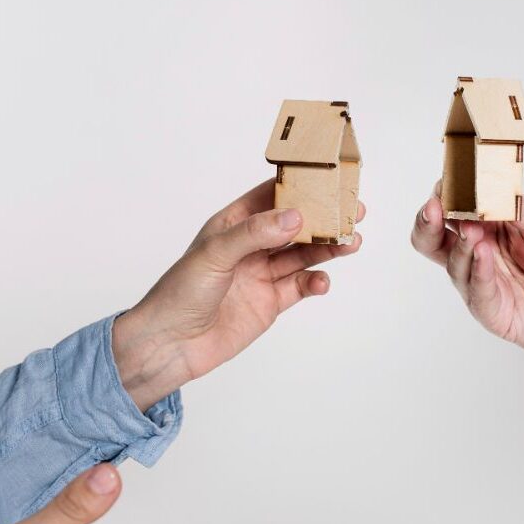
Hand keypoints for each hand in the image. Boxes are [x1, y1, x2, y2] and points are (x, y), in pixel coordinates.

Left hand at [113, 179, 365, 409]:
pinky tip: (322, 281)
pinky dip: (315, 282)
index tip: (329, 179)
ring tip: (351, 242)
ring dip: (327, 248)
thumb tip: (295, 217)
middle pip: (295, 226)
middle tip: (353, 212)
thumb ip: (255, 233)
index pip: (271, 196)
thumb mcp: (214, 254)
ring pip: (303, 255)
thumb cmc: (179, 293)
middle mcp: (250, 246)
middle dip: (324, 218)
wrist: (170, 345)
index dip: (300, 186)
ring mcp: (262, 274)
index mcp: (232, 224)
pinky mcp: (270, 302)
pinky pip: (300, 286)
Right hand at [410, 185, 523, 367]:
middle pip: (435, 240)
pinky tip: (481, 254)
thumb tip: (495, 187)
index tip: (447, 180)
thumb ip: (522, 210)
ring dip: (459, 245)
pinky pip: (478, 294)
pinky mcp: (496, 313)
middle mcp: (481, 255)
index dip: (446, 194)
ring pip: (454, 265)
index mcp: (491, 227)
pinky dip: (477, 273)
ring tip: (471, 230)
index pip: (455, 208)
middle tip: (435, 207)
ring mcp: (485, 284)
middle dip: (429, 222)